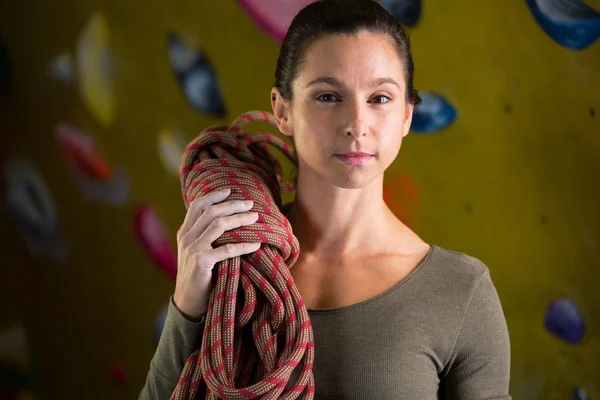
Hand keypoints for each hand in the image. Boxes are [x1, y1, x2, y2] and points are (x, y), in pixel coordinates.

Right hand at [173, 189, 260, 319]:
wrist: (187, 303)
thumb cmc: (197, 277)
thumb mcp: (195, 253)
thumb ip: (203, 237)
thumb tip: (225, 222)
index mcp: (184, 233)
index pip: (196, 206)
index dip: (213, 196)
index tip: (229, 190)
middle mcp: (187, 238)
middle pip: (210, 212)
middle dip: (232, 205)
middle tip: (250, 203)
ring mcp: (193, 249)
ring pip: (218, 225)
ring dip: (239, 219)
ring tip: (255, 218)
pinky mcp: (201, 263)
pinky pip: (227, 250)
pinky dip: (244, 246)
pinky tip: (257, 245)